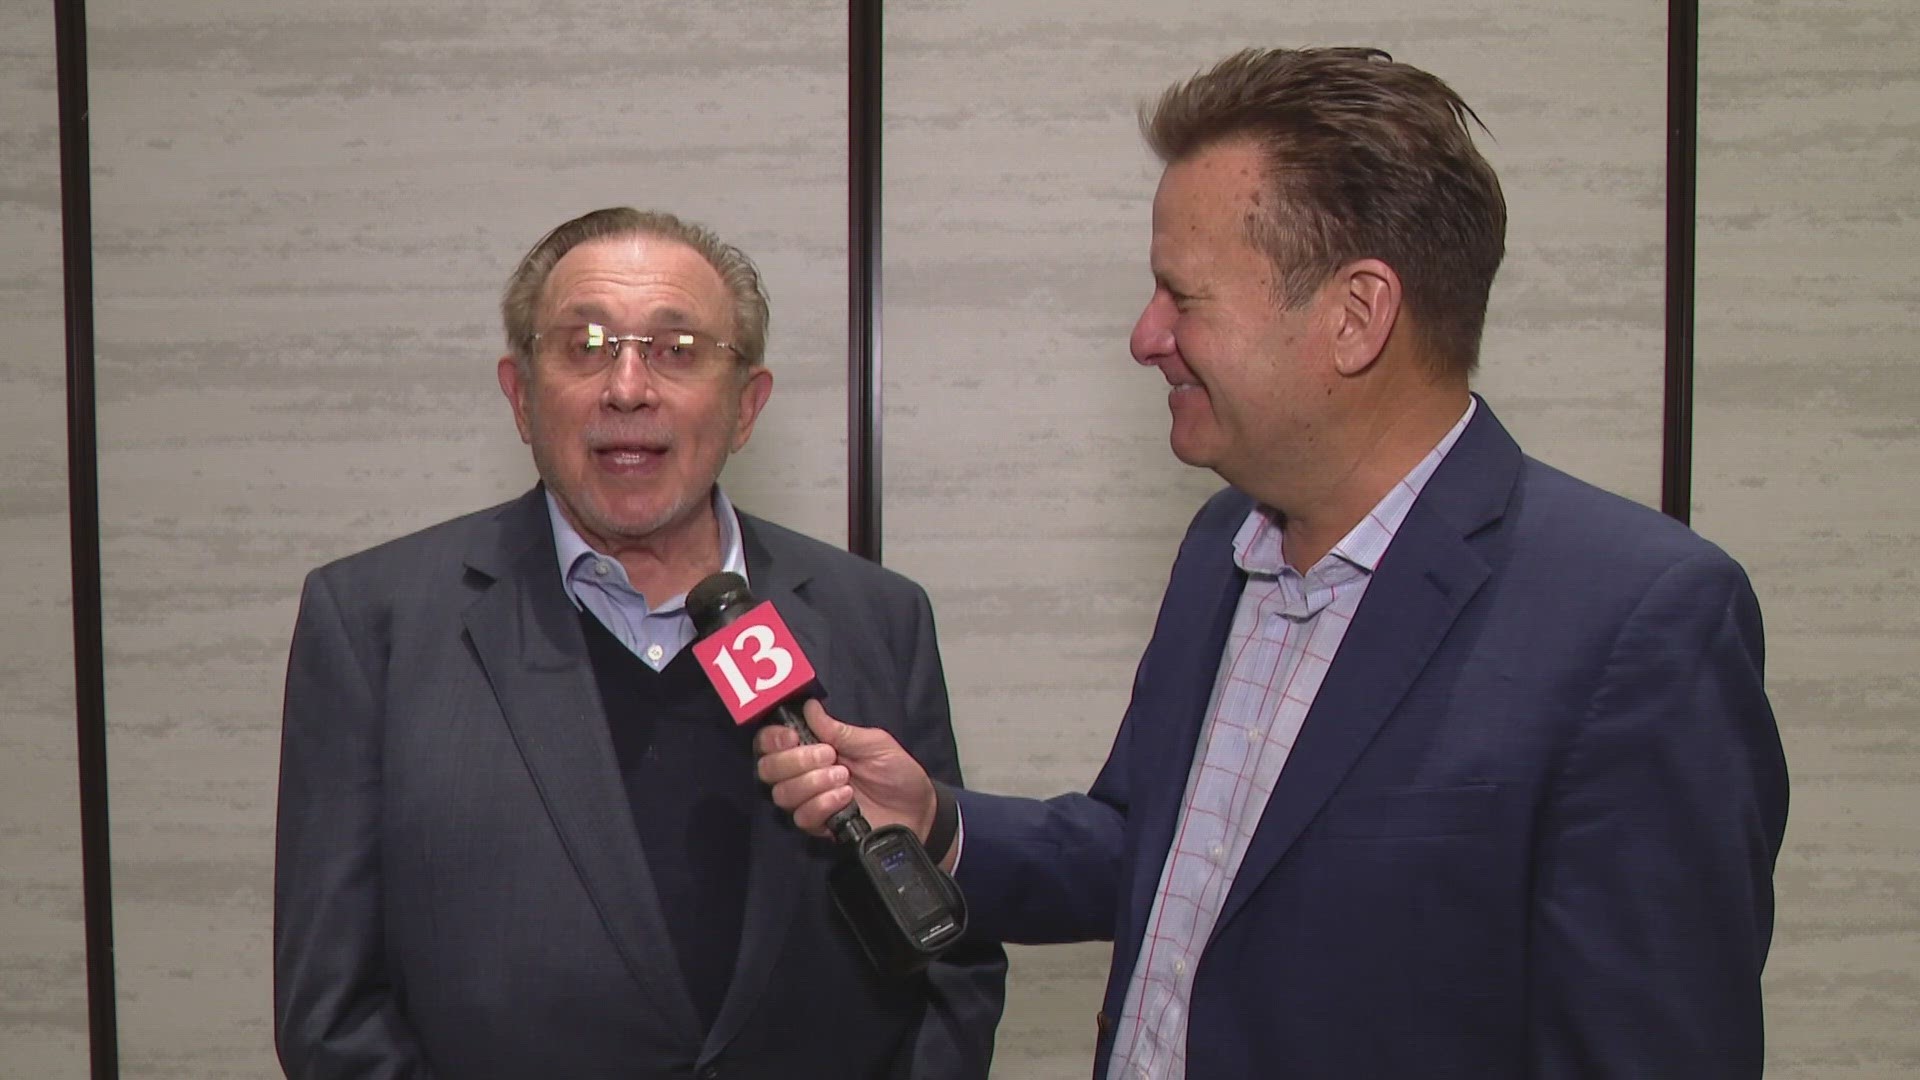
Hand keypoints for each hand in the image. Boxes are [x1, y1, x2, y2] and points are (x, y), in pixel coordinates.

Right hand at [755, 700, 936, 839]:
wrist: (918, 809)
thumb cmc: (897, 772)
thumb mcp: (874, 743)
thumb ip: (840, 730)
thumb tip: (809, 707)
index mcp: (813, 748)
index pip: (771, 743)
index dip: (772, 739)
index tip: (793, 736)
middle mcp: (804, 775)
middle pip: (768, 769)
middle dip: (794, 760)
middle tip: (828, 756)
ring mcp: (810, 802)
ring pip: (782, 794)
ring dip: (811, 782)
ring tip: (843, 778)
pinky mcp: (820, 827)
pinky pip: (803, 817)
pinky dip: (822, 804)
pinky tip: (845, 798)